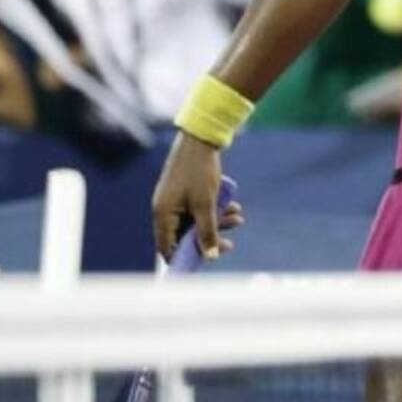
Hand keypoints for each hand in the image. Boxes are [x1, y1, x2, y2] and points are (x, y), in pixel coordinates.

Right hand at [152, 134, 239, 259]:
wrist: (201, 138)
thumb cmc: (199, 171)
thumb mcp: (206, 204)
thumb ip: (207, 232)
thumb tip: (210, 257)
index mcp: (163, 214)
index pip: (167, 247)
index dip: (184, 258)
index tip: (204, 263)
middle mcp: (165, 209)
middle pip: (185, 235)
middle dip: (210, 238)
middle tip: (230, 244)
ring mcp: (174, 200)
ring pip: (196, 221)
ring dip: (217, 222)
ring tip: (239, 218)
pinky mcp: (184, 192)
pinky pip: (199, 208)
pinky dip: (215, 210)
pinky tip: (234, 206)